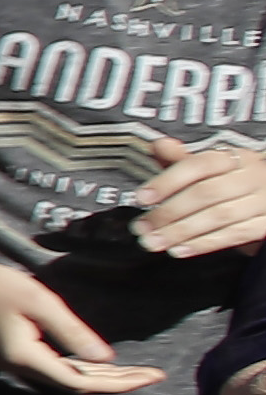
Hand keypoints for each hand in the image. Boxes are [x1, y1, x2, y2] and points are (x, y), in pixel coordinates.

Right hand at [0, 257, 160, 394]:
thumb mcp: (40, 302)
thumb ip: (73, 332)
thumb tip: (106, 359)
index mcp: (26, 358)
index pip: (82, 382)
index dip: (119, 383)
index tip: (152, 376)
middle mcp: (19, 369)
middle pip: (76, 385)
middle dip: (117, 381)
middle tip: (153, 375)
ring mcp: (12, 365)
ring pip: (65, 378)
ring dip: (99, 377)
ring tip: (133, 372)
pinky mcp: (10, 356)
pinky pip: (53, 369)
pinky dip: (79, 368)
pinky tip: (96, 362)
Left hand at [137, 134, 265, 258]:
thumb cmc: (232, 182)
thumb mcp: (209, 167)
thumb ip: (181, 159)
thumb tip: (158, 145)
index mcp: (233, 158)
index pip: (199, 165)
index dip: (168, 181)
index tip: (142, 197)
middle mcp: (250, 177)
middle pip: (207, 193)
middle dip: (169, 212)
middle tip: (143, 227)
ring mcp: (262, 201)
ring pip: (219, 216)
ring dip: (181, 231)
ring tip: (155, 241)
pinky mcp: (265, 224)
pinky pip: (234, 235)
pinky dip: (204, 244)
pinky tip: (180, 249)